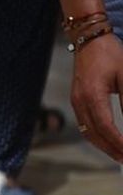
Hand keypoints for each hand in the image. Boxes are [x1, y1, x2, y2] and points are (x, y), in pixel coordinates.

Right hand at [72, 32, 122, 163]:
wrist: (89, 38)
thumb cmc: (110, 54)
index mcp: (92, 94)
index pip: (106, 127)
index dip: (119, 142)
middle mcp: (80, 100)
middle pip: (94, 134)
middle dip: (112, 150)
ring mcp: (76, 101)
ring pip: (88, 132)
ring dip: (104, 146)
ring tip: (120, 155)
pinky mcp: (77, 100)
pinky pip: (84, 125)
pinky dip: (97, 137)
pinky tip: (108, 141)